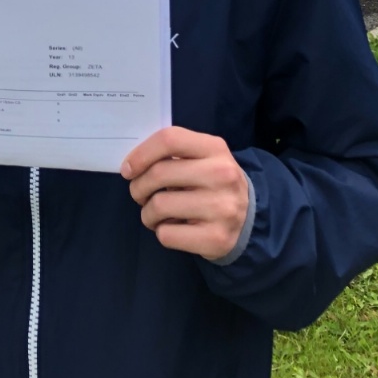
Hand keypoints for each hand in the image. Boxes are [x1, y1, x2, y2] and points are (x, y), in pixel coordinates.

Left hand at [122, 126, 249, 261]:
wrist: (249, 220)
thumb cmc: (213, 183)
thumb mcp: (203, 158)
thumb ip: (174, 154)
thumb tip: (132, 166)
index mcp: (215, 148)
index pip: (169, 139)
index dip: (141, 153)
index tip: (128, 169)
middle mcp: (222, 174)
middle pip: (158, 174)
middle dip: (138, 187)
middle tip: (139, 195)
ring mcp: (221, 208)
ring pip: (159, 206)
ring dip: (148, 213)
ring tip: (155, 214)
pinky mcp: (217, 238)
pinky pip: (167, 235)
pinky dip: (161, 232)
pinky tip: (172, 228)